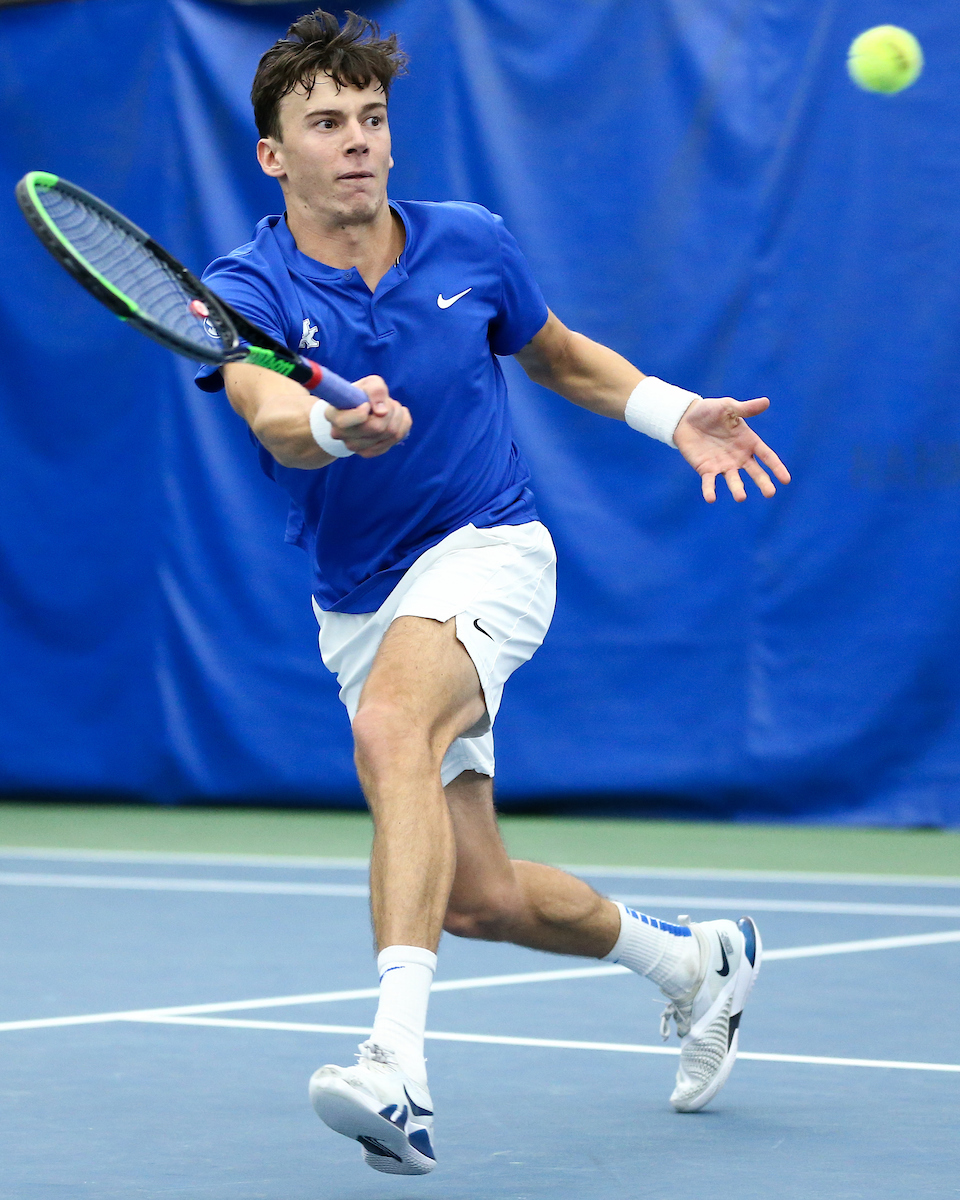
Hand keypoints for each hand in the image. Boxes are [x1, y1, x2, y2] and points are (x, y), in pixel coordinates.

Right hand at [326, 375, 411, 457]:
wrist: (358, 409)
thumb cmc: (361, 394)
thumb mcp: (368, 383)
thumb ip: (375, 390)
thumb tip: (382, 412)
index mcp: (333, 415)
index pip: (353, 419)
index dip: (365, 410)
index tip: (367, 404)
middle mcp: (340, 434)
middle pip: (378, 428)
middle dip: (390, 410)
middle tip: (387, 402)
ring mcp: (353, 447)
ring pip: (390, 434)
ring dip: (397, 416)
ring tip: (390, 408)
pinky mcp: (368, 452)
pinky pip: (395, 440)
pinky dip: (402, 425)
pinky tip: (396, 418)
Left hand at [673, 396, 790, 502]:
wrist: (686, 417)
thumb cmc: (710, 411)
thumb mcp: (728, 407)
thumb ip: (746, 408)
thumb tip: (766, 402)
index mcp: (749, 442)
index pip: (767, 456)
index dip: (776, 467)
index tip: (786, 479)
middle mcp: (739, 457)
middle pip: (755, 472)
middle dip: (763, 482)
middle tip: (770, 493)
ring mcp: (723, 465)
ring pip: (734, 480)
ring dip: (737, 489)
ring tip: (740, 497)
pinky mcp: (706, 469)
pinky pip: (709, 482)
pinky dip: (710, 490)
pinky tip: (711, 498)